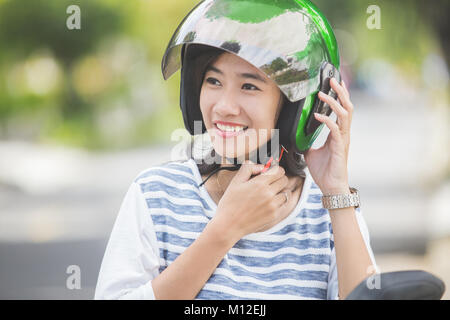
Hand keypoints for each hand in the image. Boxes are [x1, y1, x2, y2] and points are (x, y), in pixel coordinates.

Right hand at [213, 161, 290, 240]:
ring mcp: (272, 205)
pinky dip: (279, 202)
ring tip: (270, 194)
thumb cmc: (230, 203)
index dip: (275, 170)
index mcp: (259, 183)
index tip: (270, 173)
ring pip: (286, 193)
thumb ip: (248, 168)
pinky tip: (269, 203)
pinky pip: (283, 204)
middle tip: (270, 183)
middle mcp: (268, 194)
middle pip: (284, 180)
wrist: (228, 225)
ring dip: (280, 191)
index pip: (279, 171)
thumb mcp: (235, 182)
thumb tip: (261, 166)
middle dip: (278, 179)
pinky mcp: (274, 215)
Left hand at [304, 78, 352, 194]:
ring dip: (334, 103)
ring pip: (344, 115)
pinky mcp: (339, 148)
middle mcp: (343, 134)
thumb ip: (306, 142)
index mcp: (338, 133)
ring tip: (323, 94)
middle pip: (347, 107)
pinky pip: (335, 130)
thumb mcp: (310, 152)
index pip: (341, 110)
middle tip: (332, 80)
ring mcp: (343, 140)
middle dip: (340, 92)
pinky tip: (318, 116)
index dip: (339, 96)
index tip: (333, 84)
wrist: (330, 187)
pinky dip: (327, 121)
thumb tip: (295, 136)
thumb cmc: (323, 171)